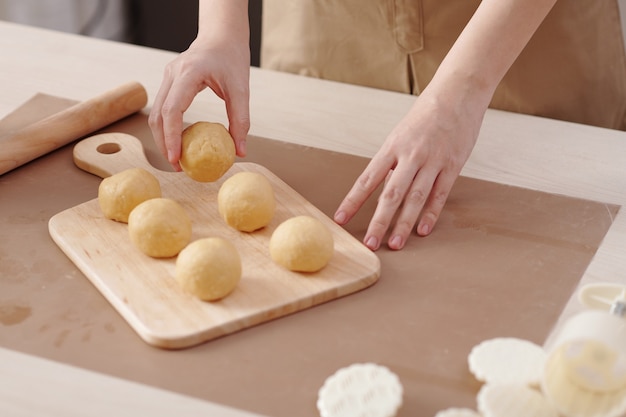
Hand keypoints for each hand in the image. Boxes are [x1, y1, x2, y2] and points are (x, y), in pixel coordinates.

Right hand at [149, 36, 249, 169]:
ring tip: (177, 158)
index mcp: (188, 73)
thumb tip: (240, 151)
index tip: (177, 159)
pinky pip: (162, 107)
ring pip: (155, 112)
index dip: (171, 137)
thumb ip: (241, 120)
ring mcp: (167, 76)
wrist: (222, 35)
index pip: (172, 111)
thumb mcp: (242, 88)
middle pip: (157, 115)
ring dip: (162, 137)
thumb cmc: (232, 58)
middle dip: (163, 143)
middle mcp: (172, 74)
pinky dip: (167, 127)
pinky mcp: (169, 81)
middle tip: (177, 166)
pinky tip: (179, 141)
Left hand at [334, 89, 485, 250]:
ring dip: (404, 223)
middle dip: (379, 221)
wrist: (457, 93)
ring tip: (395, 244)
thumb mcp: (401, 134)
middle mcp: (410, 155)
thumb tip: (384, 190)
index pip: (367, 179)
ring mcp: (433, 161)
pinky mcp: (453, 165)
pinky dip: (431, 214)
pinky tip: (422, 230)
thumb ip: (393, 163)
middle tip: (369, 243)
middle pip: (391, 194)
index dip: (353, 201)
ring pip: (415, 198)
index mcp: (392, 147)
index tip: (340, 218)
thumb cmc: (425, 115)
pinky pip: (440, 194)